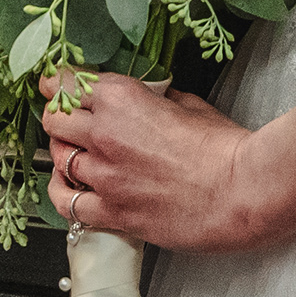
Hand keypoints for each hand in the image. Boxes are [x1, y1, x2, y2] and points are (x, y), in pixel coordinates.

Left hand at [40, 72, 269, 253]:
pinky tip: (68, 185)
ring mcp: (105, 177)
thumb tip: (148, 99)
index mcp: (120, 98)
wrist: (242, 191)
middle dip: (58, 116)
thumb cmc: (224, 149)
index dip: (58, 84)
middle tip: (67, 118)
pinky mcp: (113, 213)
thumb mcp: (187, 104)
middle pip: (53, 119)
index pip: (65, 84)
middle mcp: (104, 134)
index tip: (58, 86)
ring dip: (63, 153)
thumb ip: (155, 99)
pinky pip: (67, 203)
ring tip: (74, 152)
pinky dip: (62, 192)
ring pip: (57, 158)